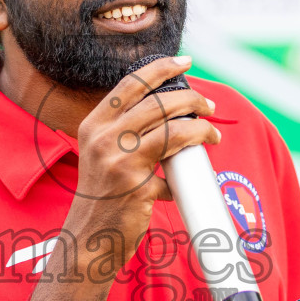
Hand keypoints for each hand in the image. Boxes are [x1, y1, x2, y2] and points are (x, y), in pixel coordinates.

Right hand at [66, 55, 219, 266]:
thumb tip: (169, 112)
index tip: (184, 61)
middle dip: (193, 100)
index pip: (131, 84)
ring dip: (201, 128)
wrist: (88, 239)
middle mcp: (103, 140)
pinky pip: (174, 172)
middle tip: (209, 108)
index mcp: (93, 126)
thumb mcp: (101, 155)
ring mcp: (119, 163)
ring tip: (212, 135)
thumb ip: (125, 131)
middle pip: (159, 103)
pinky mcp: (137, 189)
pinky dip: (187, 174)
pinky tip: (187, 180)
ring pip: (173, 131)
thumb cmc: (101, 195)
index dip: (161, 68)